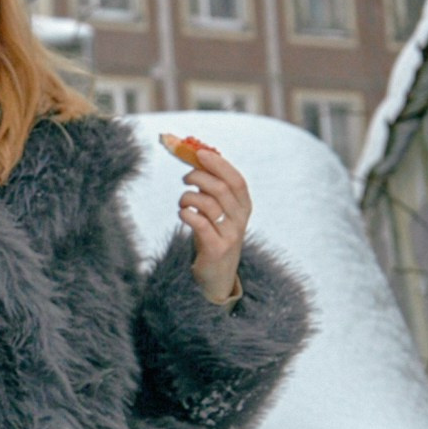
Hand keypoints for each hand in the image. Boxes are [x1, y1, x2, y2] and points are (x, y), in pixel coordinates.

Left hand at [161, 131, 251, 305]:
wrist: (216, 276)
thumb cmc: (213, 235)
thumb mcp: (217, 210)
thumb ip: (211, 187)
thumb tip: (195, 154)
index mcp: (244, 206)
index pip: (236, 179)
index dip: (218, 164)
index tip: (199, 153)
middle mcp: (241, 219)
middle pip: (220, 188)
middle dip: (198, 177)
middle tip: (185, 179)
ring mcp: (230, 235)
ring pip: (207, 204)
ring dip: (188, 197)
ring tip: (183, 202)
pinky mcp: (216, 249)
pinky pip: (199, 223)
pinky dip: (186, 214)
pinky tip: (183, 214)